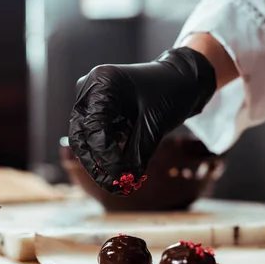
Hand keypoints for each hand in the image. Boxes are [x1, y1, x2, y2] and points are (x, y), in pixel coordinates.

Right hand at [69, 47, 216, 194]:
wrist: (183, 78)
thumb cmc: (170, 91)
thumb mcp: (154, 124)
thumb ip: (137, 154)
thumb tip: (126, 183)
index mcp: (101, 84)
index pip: (93, 127)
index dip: (104, 155)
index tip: (120, 176)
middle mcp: (90, 89)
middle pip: (81, 134)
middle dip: (94, 162)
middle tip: (111, 186)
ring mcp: (92, 99)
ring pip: (85, 137)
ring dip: (100, 160)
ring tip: (118, 183)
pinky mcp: (99, 109)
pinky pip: (96, 134)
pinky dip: (108, 152)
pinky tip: (121, 169)